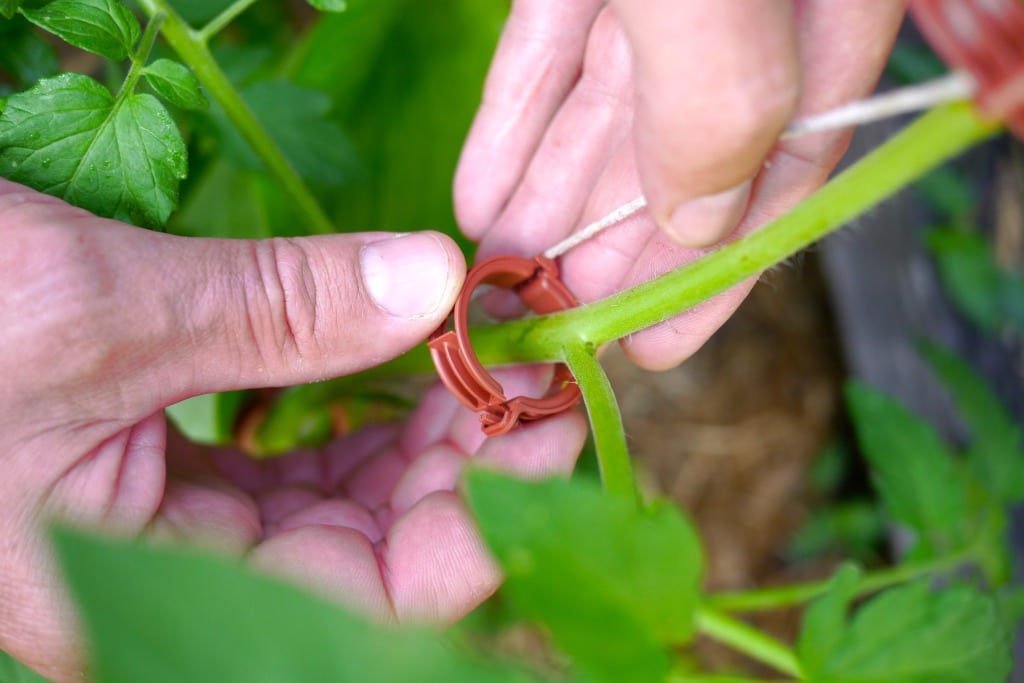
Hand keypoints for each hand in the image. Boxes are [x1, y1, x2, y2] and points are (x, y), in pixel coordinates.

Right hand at [0, 181, 586, 681]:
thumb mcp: (95, 317)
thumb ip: (277, 311)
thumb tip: (432, 279)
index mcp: (141, 603)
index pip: (370, 604)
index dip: (482, 518)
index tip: (552, 416)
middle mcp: (164, 589)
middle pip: (367, 556)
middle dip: (457, 460)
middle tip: (522, 360)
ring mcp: (163, 534)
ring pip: (332, 508)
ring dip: (412, 432)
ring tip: (470, 347)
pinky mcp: (156, 475)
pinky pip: (284, 467)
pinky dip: (348, 412)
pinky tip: (395, 356)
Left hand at [455, 0, 905, 369]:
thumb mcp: (717, 0)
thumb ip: (719, 103)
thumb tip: (699, 222)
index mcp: (824, 18)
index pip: (782, 174)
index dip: (711, 274)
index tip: (649, 347)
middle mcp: (751, 16)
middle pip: (679, 157)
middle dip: (610, 249)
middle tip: (552, 325)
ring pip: (606, 110)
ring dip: (550, 199)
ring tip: (501, 275)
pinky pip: (547, 47)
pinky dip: (513, 122)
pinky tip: (479, 196)